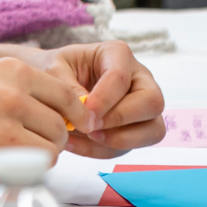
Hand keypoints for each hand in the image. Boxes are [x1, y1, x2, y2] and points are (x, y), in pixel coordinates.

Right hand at [0, 57, 90, 183]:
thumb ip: (21, 87)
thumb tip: (58, 108)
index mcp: (13, 72)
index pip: (66, 97)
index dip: (75, 115)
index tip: (77, 126)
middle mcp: (12, 98)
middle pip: (59, 129)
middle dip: (52, 139)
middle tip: (35, 143)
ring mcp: (2, 132)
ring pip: (48, 154)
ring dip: (39, 158)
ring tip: (16, 155)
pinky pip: (25, 173)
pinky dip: (20, 172)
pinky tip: (1, 163)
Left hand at [31, 41, 165, 158]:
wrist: (53, 84)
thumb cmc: (57, 70)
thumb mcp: (53, 68)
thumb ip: (67, 87)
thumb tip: (86, 114)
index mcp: (118, 55)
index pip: (122, 77)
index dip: (104, 99)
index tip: (84, 112)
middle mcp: (139, 79)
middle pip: (153, 102)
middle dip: (120, 119)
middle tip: (90, 127)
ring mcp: (141, 106)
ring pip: (153, 130)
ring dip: (119, 140)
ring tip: (87, 137)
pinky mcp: (134, 130)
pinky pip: (131, 147)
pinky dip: (103, 151)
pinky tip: (77, 144)